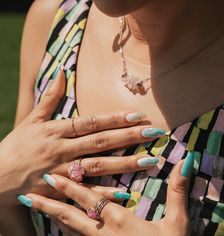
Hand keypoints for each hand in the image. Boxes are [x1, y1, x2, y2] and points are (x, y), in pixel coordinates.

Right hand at [0, 69, 165, 205]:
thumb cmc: (15, 146)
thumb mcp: (31, 119)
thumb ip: (48, 97)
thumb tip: (61, 72)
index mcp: (56, 131)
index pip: (90, 122)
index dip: (114, 119)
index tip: (137, 115)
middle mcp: (61, 150)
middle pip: (100, 142)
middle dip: (128, 137)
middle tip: (153, 133)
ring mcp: (62, 172)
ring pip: (98, 166)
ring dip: (125, 164)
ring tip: (150, 160)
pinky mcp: (59, 192)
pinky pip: (85, 192)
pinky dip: (104, 192)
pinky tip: (125, 191)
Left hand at [25, 159, 191, 235]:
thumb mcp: (177, 224)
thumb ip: (178, 192)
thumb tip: (185, 162)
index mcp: (119, 221)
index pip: (89, 199)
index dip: (71, 187)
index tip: (52, 176)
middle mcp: (102, 234)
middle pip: (70, 215)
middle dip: (50, 203)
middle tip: (30, 193)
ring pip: (68, 230)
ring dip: (52, 216)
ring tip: (35, 206)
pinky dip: (64, 231)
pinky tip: (57, 227)